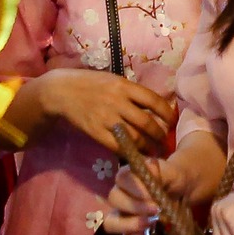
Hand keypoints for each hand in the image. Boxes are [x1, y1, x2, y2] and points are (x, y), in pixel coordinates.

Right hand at [29, 69, 174, 153]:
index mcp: (124, 86)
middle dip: (159, 135)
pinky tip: (135, 154)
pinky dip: (130, 152)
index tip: (172, 122)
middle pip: (147, 122)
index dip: (167, 114)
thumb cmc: (90, 84)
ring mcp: (106, 118)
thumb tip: (153, 105)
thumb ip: (131, 92)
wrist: (61, 91)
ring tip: (153, 151)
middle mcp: (118, 102)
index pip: (154, 101)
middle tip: (164, 141)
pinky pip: (118, 146)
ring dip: (148, 147)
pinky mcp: (96, 132)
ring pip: (135, 137)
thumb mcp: (113, 80)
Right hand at [102, 138, 216, 234]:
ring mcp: (121, 214)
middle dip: (135, 207)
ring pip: (111, 222)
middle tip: (156, 210)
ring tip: (148, 224)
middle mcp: (119, 194)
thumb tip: (149, 167)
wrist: (181, 191)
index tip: (153, 194)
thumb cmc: (172, 178)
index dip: (136, 189)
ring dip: (129, 225)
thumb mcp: (170, 171)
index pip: (122, 179)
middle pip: (114, 200)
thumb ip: (158, 169)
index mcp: (127, 176)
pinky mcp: (129, 232)